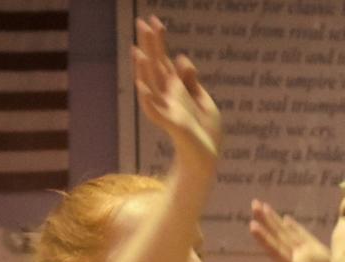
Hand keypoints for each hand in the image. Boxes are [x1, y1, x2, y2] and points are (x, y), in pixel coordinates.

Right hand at [132, 16, 220, 166]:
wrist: (207, 159)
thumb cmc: (205, 133)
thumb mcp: (204, 102)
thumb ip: (192, 82)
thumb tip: (181, 57)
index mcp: (177, 90)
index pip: (164, 61)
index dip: (159, 41)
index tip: (155, 20)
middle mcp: (168, 97)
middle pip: (156, 67)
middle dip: (150, 46)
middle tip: (141, 22)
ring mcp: (168, 110)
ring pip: (152, 86)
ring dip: (144, 70)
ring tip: (138, 52)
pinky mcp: (172, 125)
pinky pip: (155, 111)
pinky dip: (147, 99)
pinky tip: (141, 86)